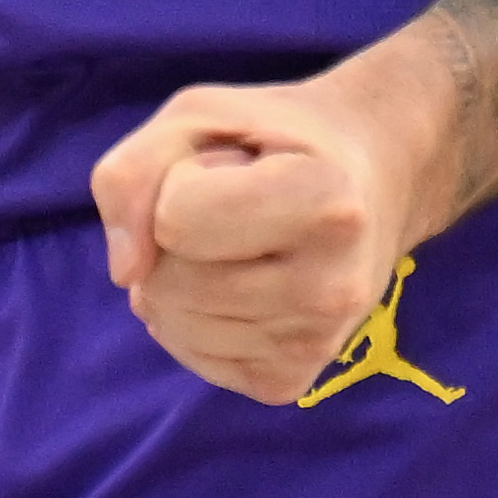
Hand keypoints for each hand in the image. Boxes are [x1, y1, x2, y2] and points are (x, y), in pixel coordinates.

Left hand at [88, 47, 459, 404]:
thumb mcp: (198, 115)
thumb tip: (125, 272)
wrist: (371, 181)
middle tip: (231, 205)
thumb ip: (133, 172)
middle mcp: (331, 286)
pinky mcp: (291, 382)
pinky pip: (191, 357)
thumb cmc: (274, 138)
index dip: (180, 181)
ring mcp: (316, 345)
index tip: (233, 169)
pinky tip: (237, 282)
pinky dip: (190, 318)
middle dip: (169, 236)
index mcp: (325, 201)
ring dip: (176, 277)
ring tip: (237, 243)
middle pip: (167, 281)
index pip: (174, 220)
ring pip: (172, 325)